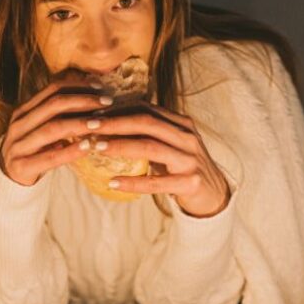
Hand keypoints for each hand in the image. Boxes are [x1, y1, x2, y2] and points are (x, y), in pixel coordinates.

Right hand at [0, 74, 113, 186]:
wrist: (9, 179)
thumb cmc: (33, 151)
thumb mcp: (41, 129)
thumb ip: (59, 115)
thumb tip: (92, 93)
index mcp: (24, 111)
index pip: (53, 90)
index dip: (78, 86)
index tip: (101, 87)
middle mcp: (19, 125)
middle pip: (54, 105)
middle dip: (83, 101)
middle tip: (108, 102)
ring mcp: (17, 145)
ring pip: (52, 128)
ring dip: (79, 124)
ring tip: (100, 123)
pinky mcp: (21, 166)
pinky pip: (50, 157)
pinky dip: (71, 151)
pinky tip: (88, 146)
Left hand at [82, 103, 231, 216]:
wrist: (214, 194)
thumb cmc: (183, 167)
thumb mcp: (170, 144)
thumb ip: (148, 133)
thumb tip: (107, 123)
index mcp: (181, 124)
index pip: (147, 109)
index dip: (119, 109)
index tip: (93, 112)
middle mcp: (187, 137)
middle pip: (147, 123)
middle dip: (115, 122)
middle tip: (89, 125)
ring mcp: (190, 160)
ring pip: (151, 147)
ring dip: (121, 146)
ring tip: (97, 147)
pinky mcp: (190, 183)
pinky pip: (156, 183)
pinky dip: (133, 182)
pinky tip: (113, 182)